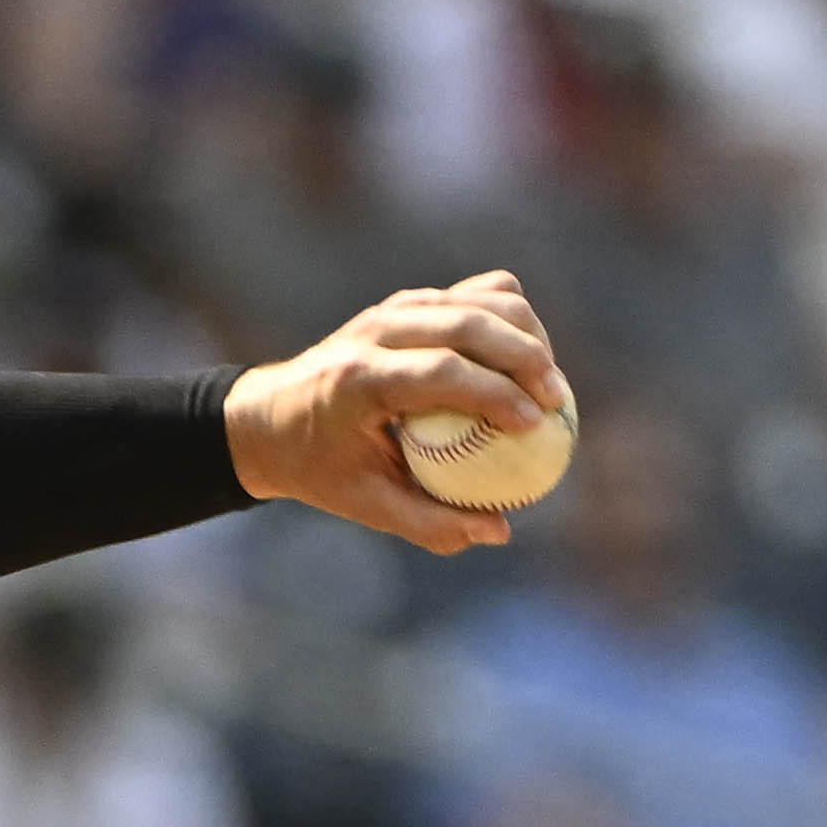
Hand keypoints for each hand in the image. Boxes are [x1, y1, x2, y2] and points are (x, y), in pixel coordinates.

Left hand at [225, 274, 568, 556]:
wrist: (268, 418)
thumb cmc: (320, 470)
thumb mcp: (364, 505)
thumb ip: (430, 523)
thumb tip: (500, 531)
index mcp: (357, 380)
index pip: (440, 370)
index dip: (495, 393)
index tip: (532, 425)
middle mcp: (376, 331)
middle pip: (470, 322)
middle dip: (528, 358)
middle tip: (558, 404)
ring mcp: (394, 308)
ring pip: (484, 297)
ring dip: (529, 335)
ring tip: (549, 384)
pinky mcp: (411, 301)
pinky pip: (479, 295)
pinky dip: (512, 321)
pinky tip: (526, 360)